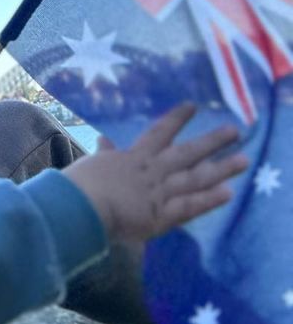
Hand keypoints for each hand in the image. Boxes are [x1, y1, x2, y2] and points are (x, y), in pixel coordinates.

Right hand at [64, 103, 248, 244]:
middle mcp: (151, 171)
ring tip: (244, 161)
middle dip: (211, 142)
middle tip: (235, 131)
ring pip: (194, 178)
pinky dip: (207, 200)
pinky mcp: (161, 216)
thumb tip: (103, 140)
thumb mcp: (93, 164)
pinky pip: (189, 207)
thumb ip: (105, 154)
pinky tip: (227, 193)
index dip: (176, 119)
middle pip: (186, 153)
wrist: (80, 208)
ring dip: (220, 170)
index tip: (192, 106)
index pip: (159, 133)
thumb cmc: (81, 184)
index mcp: (133, 158)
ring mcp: (159, 192)